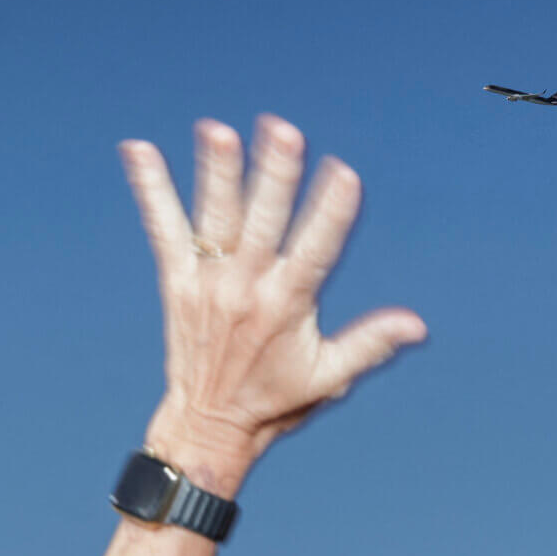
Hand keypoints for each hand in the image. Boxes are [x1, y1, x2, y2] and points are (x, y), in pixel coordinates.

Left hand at [122, 116, 427, 487]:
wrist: (207, 425)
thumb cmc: (276, 402)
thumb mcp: (330, 377)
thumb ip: (370, 343)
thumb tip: (416, 325)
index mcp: (287, 306)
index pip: (315, 250)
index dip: (330, 212)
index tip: (344, 173)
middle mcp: (246, 288)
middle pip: (263, 221)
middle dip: (274, 175)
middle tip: (283, 131)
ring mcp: (208, 282)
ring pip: (215, 218)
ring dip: (218, 172)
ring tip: (217, 130)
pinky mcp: (176, 280)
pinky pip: (163, 228)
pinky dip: (151, 189)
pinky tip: (139, 149)